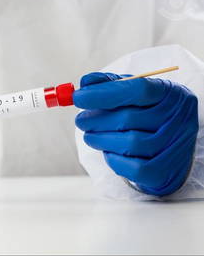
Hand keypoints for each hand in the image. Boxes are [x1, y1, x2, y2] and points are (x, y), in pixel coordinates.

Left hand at [74, 72, 198, 195]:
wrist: (170, 149)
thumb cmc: (146, 115)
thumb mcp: (134, 93)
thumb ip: (109, 84)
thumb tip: (84, 83)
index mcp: (171, 94)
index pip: (137, 88)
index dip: (103, 93)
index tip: (78, 98)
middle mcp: (178, 120)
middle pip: (128, 118)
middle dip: (96, 120)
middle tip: (80, 120)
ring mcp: (174, 148)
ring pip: (129, 143)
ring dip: (100, 139)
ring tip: (90, 136)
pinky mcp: (164, 172)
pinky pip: (133, 168)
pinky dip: (113, 159)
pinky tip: (108, 151)